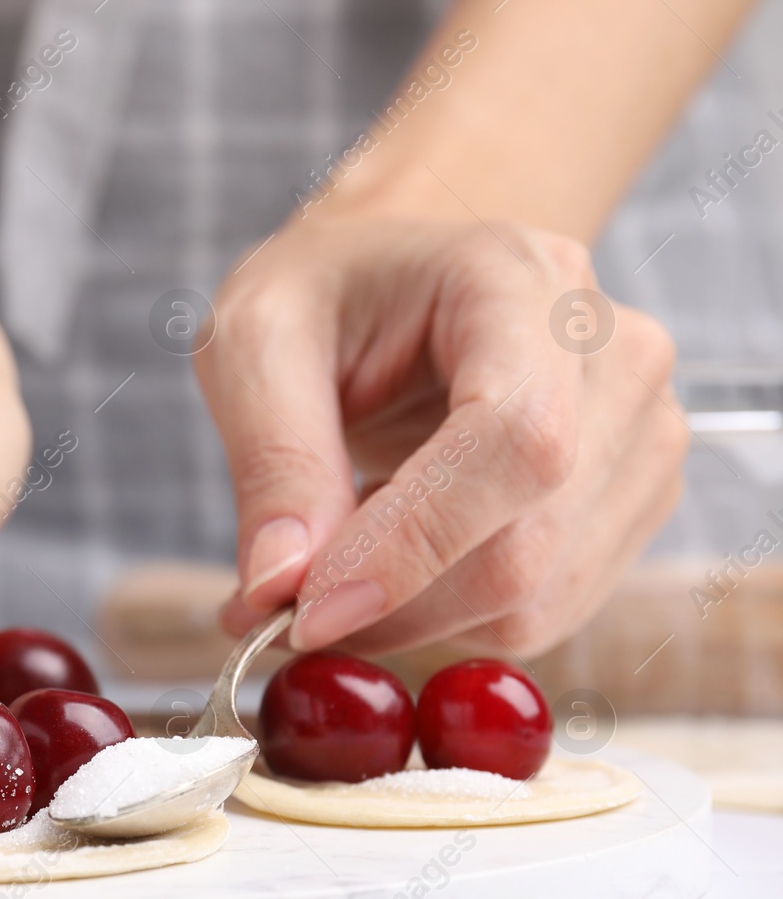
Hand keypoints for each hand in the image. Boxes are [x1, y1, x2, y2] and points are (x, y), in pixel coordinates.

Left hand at [205, 218, 686, 656]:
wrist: (391, 283)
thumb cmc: (324, 295)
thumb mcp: (255, 342)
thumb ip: (273, 461)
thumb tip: (281, 586)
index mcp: (522, 279)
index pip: (517, 439)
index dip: (413, 545)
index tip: (306, 610)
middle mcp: (614, 353)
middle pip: (529, 544)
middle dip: (390, 605)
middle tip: (279, 608)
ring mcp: (642, 433)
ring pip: (536, 600)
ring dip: (411, 618)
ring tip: (334, 556)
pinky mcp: (633, 503)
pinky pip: (541, 613)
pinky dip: (446, 619)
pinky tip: (393, 558)